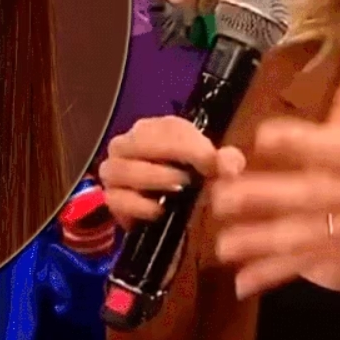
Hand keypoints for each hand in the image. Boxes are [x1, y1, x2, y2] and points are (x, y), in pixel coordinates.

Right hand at [99, 115, 246, 230]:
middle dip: (166, 157)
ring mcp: (114, 170)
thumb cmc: (193, 180)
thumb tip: (229, 166)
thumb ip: (227, 162)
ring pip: (120, 169)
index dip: (188, 144)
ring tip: (177, 189)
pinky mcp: (111, 197)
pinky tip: (160, 210)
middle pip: (136, 142)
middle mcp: (128, 144)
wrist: (175, 210)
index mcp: (156, 129)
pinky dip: (138, 205)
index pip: (166, 128)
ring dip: (151, 178)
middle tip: (190, 176)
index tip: (209, 162)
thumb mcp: (215, 169)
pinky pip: (115, 198)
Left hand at [212, 0, 339, 298]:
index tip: (264, 137)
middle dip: (263, 199)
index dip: (300, 142)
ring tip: (219, 247)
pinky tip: (242, 285)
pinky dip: (275, 272)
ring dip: (259, 243)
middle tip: (219, 199)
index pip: (335, 146)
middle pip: (307, 195)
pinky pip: (309, 259)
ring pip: (302, 235)